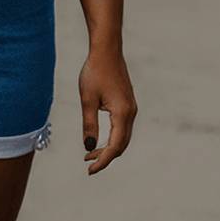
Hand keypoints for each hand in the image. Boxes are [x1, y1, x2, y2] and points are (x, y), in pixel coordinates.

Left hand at [79, 46, 136, 174]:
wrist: (107, 50)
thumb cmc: (95, 72)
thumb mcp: (87, 99)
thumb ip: (89, 124)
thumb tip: (89, 147)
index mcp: (122, 114)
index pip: (115, 146)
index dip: (103, 161)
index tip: (89, 170)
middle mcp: (131, 113)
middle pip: (121, 145)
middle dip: (106, 156)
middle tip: (88, 164)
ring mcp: (131, 108)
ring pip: (123, 137)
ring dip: (109, 147)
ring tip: (90, 154)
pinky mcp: (127, 103)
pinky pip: (122, 127)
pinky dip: (112, 137)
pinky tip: (99, 137)